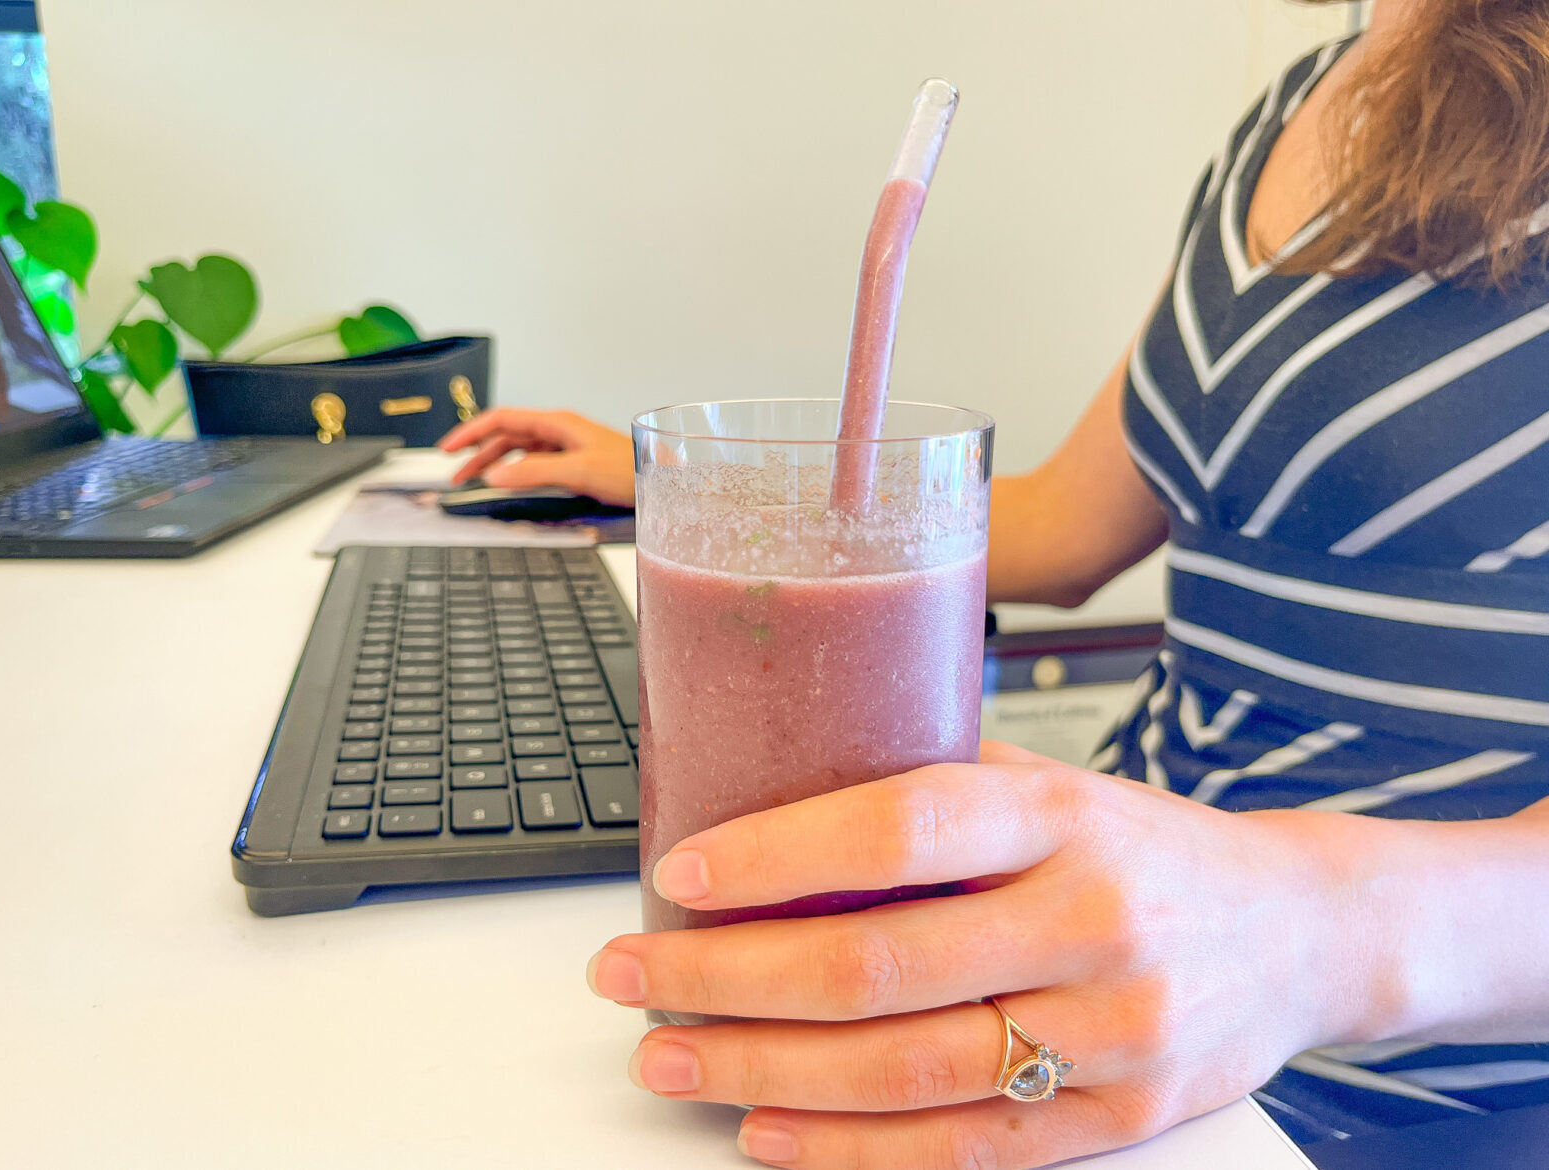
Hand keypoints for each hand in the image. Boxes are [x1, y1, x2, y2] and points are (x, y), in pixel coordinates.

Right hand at [438, 407, 634, 505]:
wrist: (663, 478)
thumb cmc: (631, 469)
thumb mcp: (578, 470)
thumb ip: (534, 472)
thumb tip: (496, 476)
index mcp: (557, 422)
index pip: (502, 420)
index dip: (471, 433)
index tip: (448, 449)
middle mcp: (560, 430)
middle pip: (507, 436)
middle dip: (478, 452)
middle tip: (455, 473)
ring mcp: (567, 446)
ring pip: (520, 451)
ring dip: (495, 464)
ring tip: (476, 482)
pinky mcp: (574, 463)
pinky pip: (535, 463)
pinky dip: (516, 472)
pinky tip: (509, 484)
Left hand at [589, 742, 1368, 1168]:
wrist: (1301, 935)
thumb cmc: (1149, 848)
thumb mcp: (1062, 784)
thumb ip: (942, 788)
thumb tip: (780, 788)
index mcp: (1067, 816)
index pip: (902, 827)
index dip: (779, 854)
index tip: (682, 871)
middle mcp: (1091, 922)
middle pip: (879, 967)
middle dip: (729, 976)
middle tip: (633, 973)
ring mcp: (1110, 1033)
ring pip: (904, 1072)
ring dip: (763, 1070)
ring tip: (669, 1056)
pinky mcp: (1118, 1120)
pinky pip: (962, 1150)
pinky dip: (849, 1152)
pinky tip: (766, 1131)